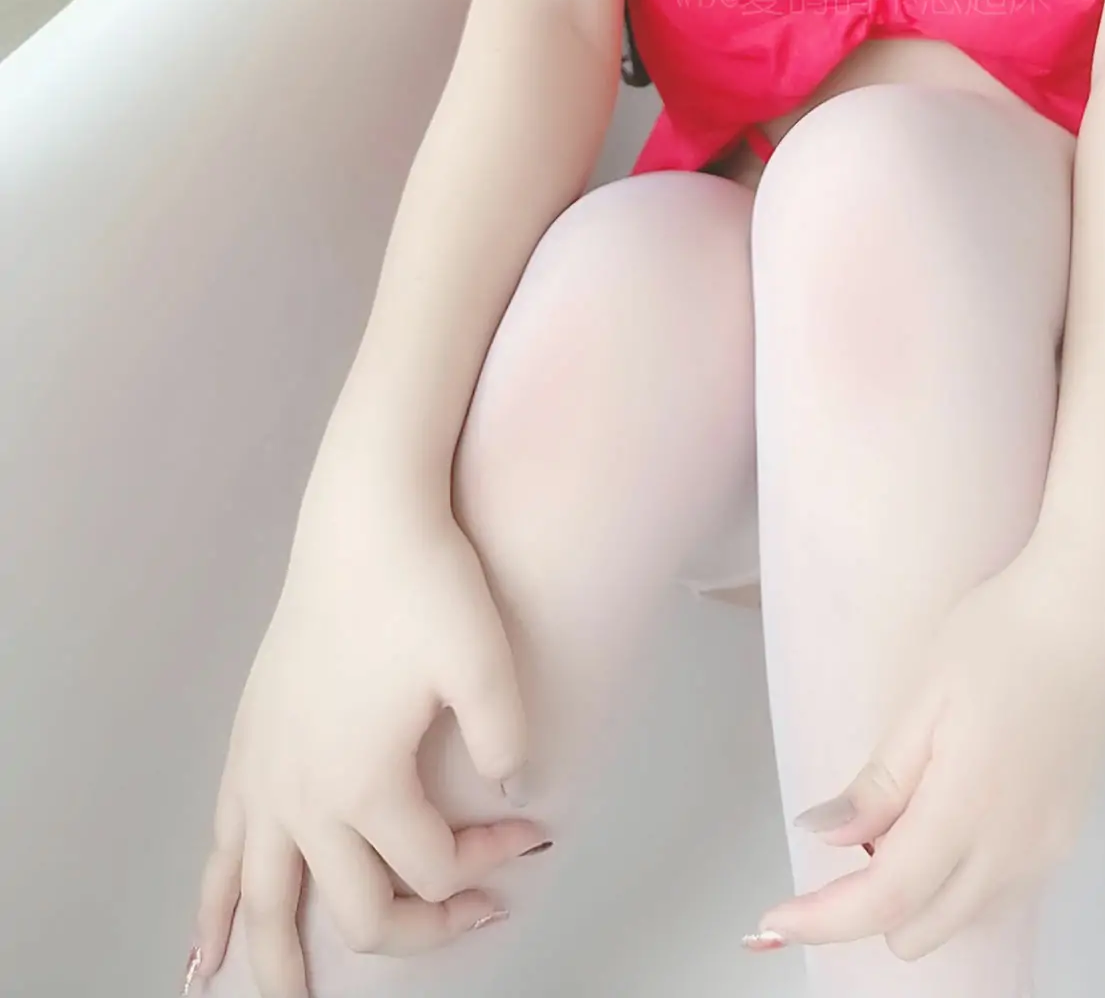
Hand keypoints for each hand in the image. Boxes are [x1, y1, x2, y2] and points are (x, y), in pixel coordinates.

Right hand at [186, 482, 553, 995]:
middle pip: (355, 912)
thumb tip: (514, 795)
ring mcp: (265, 776)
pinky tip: (205, 949)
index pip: (434, 869)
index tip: (531, 831)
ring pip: (261, 903)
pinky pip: (219, 850)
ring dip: (274, 963)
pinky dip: (211, 908)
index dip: (489, 863)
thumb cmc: (422, 580)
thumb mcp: (485, 659)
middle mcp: (305, 796)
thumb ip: (506, 739)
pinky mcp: (248, 747)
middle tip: (466, 922)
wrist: (363, 519)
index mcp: (366, 784)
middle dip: (414, 933)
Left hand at [750, 546, 1104, 963]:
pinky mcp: (1065, 837)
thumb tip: (823, 838)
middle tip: (862, 824)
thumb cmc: (1005, 634)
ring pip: (959, 919)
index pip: (883, 900)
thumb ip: (879, 783)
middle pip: (919, 932)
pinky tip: (955, 808)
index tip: (773, 921)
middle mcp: (1013, 852)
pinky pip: (997, 893)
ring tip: (913, 803)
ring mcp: (1047, 851)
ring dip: (919, 893)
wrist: (1093, 609)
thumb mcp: (925, 695)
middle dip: (871, 902)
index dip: (822, 921)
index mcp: (968, 811)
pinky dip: (959, 877)